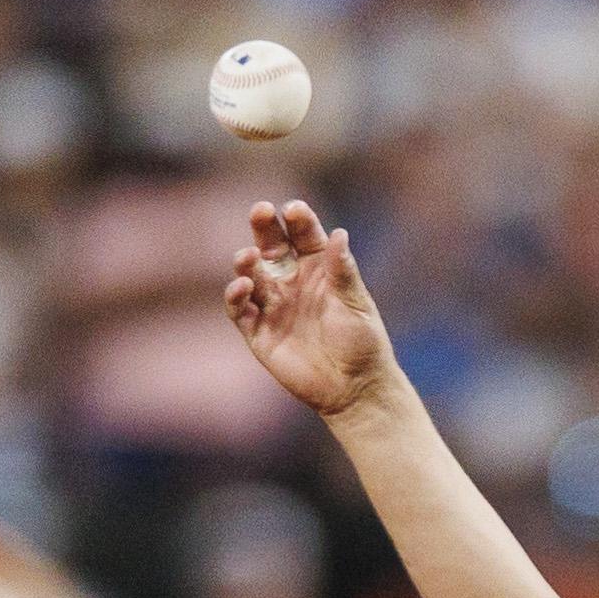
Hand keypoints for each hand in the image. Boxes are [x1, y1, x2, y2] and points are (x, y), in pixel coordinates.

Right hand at [225, 199, 395, 420]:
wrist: (354, 388)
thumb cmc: (362, 343)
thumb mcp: (357, 304)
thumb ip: (343, 271)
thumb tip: (339, 233)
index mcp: (318, 269)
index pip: (304, 236)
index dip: (298, 220)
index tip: (293, 209)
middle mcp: (292, 282)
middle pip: (271, 247)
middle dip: (264, 227)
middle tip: (260, 211)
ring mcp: (273, 305)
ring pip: (251, 274)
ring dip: (247, 261)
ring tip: (249, 256)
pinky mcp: (258, 332)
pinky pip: (239, 310)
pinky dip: (236, 297)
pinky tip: (243, 287)